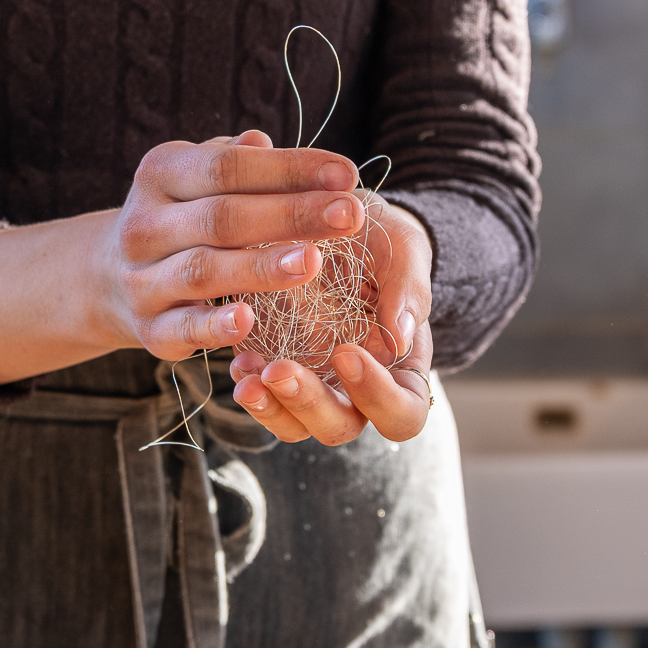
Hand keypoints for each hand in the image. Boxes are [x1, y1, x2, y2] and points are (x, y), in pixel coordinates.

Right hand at [100, 130, 364, 361]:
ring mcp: (143, 280)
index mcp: (161, 174)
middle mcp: (145, 225)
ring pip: (203, 271)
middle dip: (291, 214)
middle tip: (350, 214)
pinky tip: (250, 319)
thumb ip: (237, 163)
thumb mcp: (199, 178)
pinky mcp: (150, 329)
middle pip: (222, 217)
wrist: (109, 276)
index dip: (288, 169)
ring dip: (260, 267)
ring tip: (312, 261)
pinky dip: (214, 327)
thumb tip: (261, 141)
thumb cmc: (182, 217)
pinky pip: (183, 328)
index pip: (228, 166)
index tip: (346, 175)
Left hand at [229, 197, 434, 444]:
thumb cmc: (379, 240)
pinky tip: (239, 361)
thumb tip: (400, 339)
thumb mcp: (402, 248)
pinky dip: (249, 384)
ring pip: (294, 424)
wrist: (333, 221)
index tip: (347, 352)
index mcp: (400, 369)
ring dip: (270, 407)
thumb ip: (409, 289)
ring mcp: (313, 382)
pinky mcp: (273, 367)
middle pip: (340, 426)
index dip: (379, 397)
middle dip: (309, 404)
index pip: (403, 413)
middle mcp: (356, 388)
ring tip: (248, 378)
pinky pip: (262, 397)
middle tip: (280, 370)